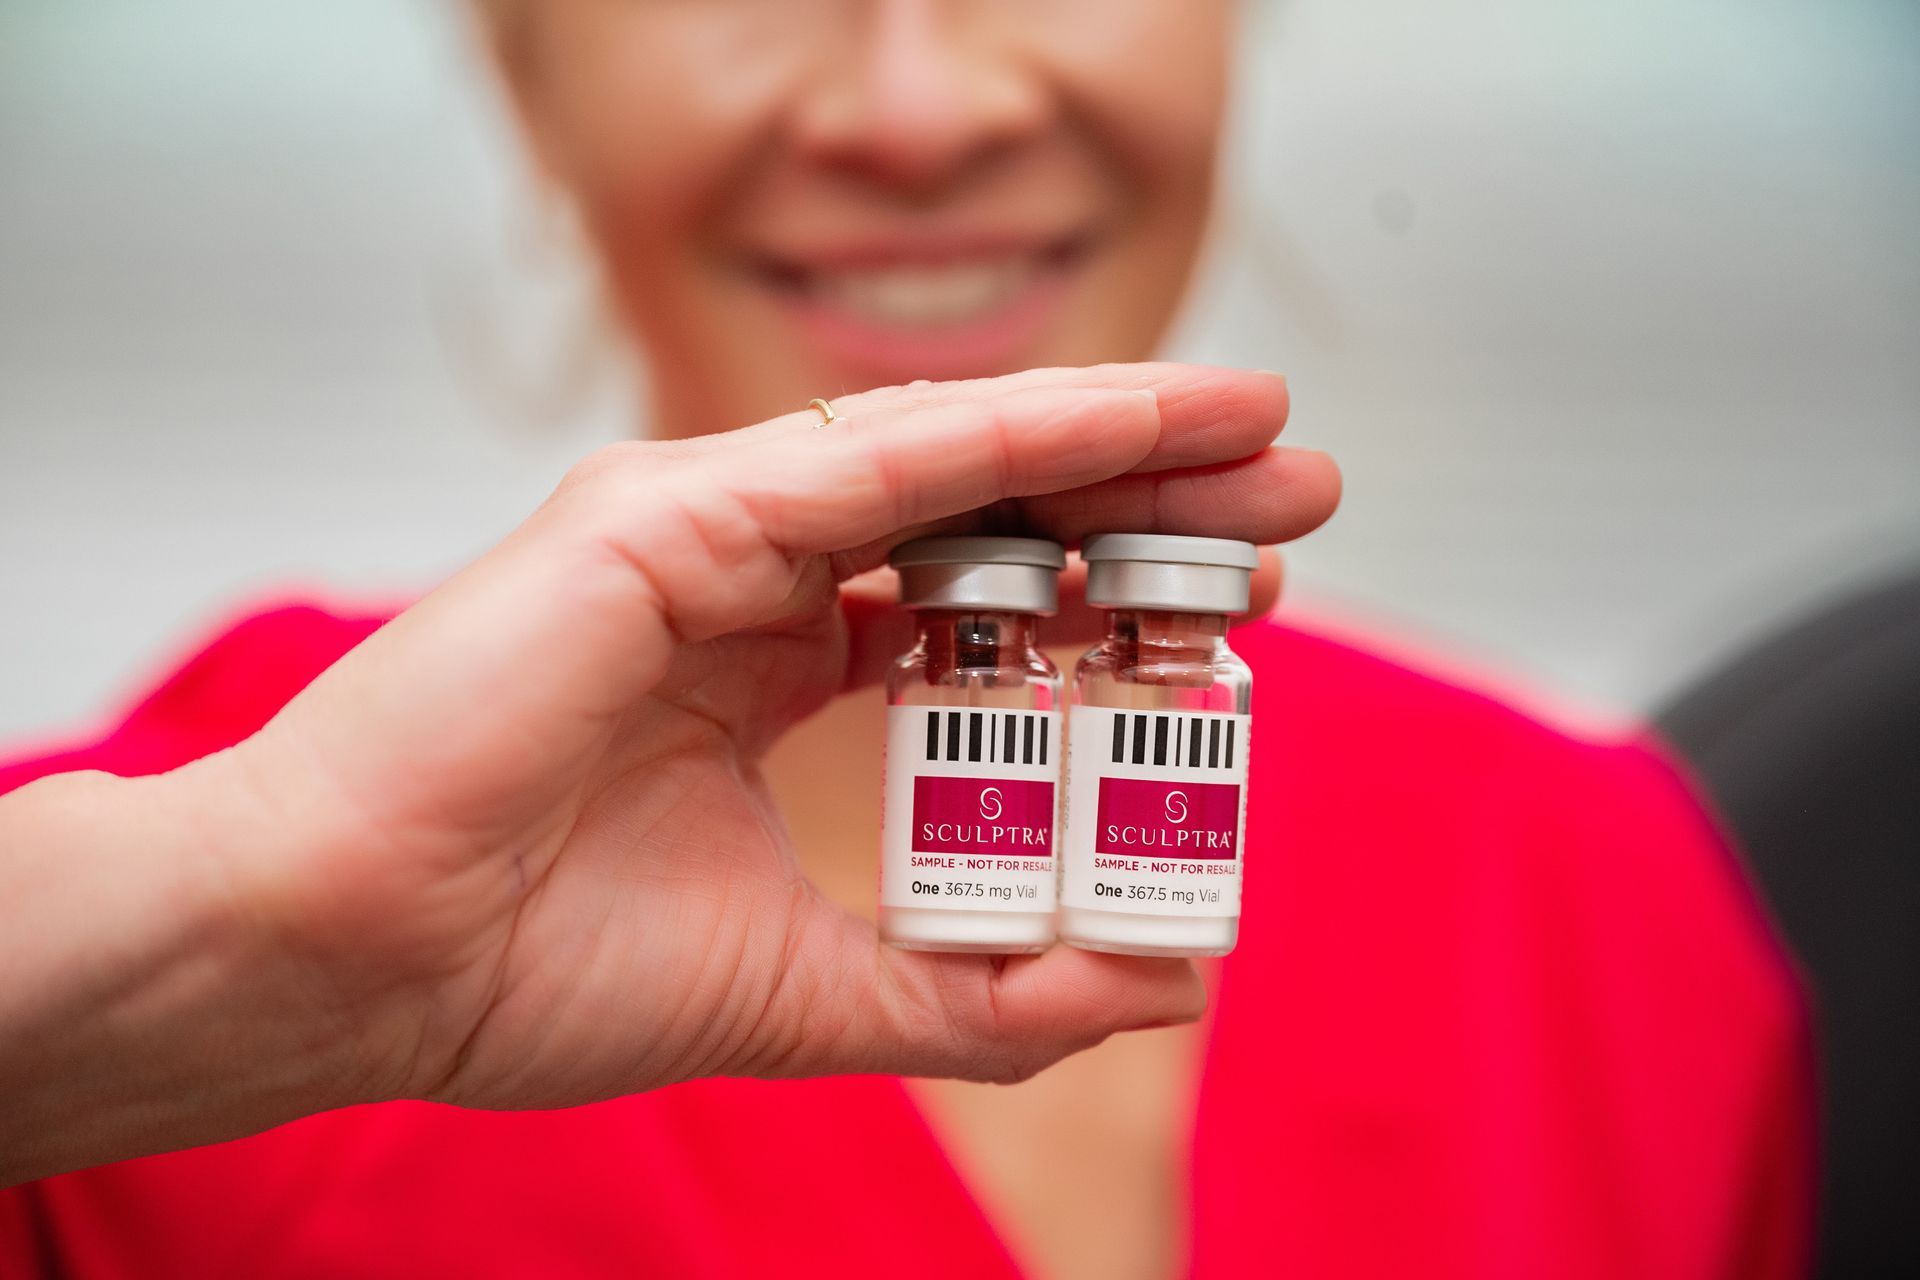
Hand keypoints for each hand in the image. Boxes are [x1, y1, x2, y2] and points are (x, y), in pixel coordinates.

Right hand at [0, 364, 1336, 1179]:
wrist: (349, 963)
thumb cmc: (528, 965)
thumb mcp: (811, 989)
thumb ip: (977, 987)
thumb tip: (1158, 984)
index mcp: (765, 670)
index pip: (972, 605)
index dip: (1105, 599)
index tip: (1236, 609)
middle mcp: (745, 579)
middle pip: (984, 513)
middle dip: (1142, 496)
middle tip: (1289, 492)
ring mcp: (701, 535)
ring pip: (944, 461)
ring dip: (1107, 438)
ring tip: (1253, 429)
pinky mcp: (657, 519)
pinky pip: (864, 465)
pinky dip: (1003, 439)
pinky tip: (1128, 427)